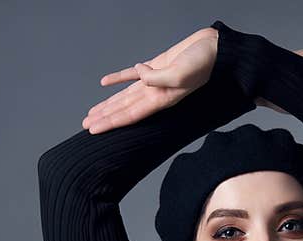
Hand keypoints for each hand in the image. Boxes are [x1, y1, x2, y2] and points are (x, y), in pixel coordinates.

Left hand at [82, 27, 219, 133]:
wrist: (216, 49)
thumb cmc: (204, 63)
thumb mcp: (182, 72)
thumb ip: (159, 77)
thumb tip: (140, 73)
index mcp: (163, 98)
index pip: (130, 114)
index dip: (111, 122)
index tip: (94, 129)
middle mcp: (157, 93)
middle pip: (124, 109)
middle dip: (105, 117)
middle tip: (86, 125)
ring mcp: (155, 80)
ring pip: (125, 95)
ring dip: (109, 104)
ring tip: (93, 112)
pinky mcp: (157, 65)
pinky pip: (132, 74)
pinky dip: (118, 78)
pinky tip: (105, 83)